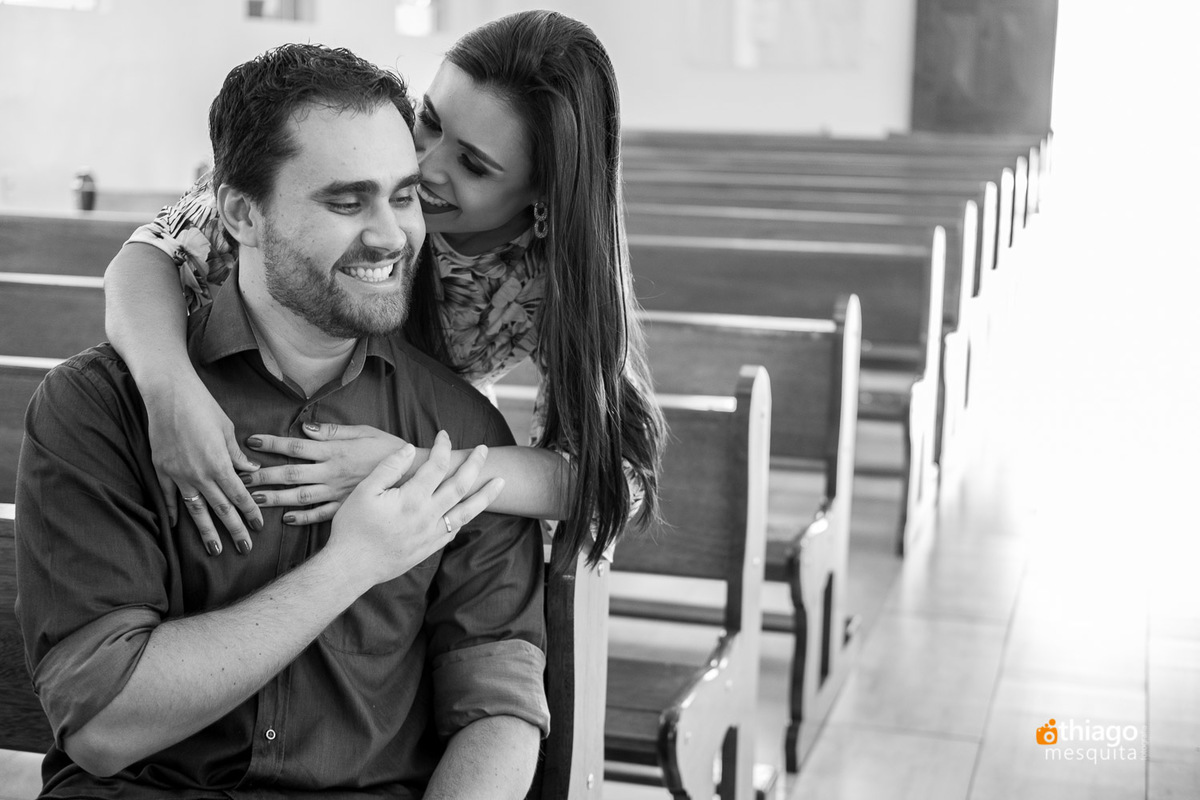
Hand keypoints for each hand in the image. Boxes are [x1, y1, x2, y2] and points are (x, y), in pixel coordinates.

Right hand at [145, 379, 262, 555]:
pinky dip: (173, 512)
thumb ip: (238, 455)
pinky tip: (176, 526)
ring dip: (206, 531)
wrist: (167, 394)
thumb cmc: (203, 406)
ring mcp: (178, 474)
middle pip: (221, 509)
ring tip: (214, 549)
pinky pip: (169, 496)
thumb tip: (251, 472)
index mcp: (220, 464)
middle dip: (234, 530)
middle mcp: (200, 474)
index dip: (250, 513)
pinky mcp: (161, 469)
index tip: (258, 527)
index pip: (240, 496)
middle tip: (244, 549)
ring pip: (195, 510)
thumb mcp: (227, 429)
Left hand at [242, 422, 405, 525]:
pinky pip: (320, 515)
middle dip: (263, 474)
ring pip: (300, 496)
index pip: (296, 446)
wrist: (416, 474)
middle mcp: (332, 473)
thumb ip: (334, 431)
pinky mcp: (346, 507)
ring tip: (253, 500)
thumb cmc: (390, 449)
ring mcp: (338, 492)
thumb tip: (305, 429)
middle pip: (291, 473)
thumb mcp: (364, 431)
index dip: (272, 443)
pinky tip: (286, 519)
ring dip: (275, 498)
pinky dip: (302, 518)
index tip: (251, 441)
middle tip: (239, 476)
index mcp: (335, 451)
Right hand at [329, 430, 504, 585]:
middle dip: (475, 464)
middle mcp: (427, 516)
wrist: (352, 567)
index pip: (436, 465)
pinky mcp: (430, 548)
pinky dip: (467, 517)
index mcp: (411, 498)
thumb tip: (410, 448)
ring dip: (486, 494)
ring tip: (501, 481)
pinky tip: (473, 509)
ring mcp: (431, 534)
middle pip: (460, 485)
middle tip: (484, 449)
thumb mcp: (364, 491)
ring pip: (467, 511)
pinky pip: (455, 530)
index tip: (443, 435)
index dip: (442, 447)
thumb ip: (390, 467)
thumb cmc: (353, 527)